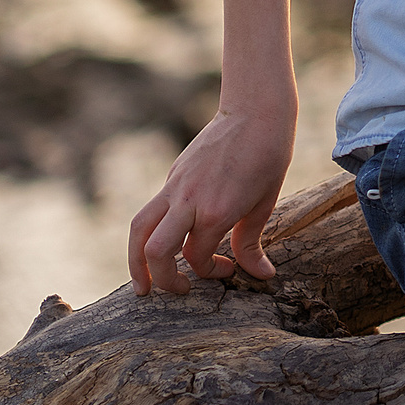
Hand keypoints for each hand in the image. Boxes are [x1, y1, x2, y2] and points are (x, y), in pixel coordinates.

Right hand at [127, 106, 296, 294]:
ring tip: (142, 285)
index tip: (226, 270)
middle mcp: (189, 201)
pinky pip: (151, 210)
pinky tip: (161, 244)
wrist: (256, 112)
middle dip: (159, 279)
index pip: (196, 257)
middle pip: (155, 250)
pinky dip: (149, 233)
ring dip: (134, 261)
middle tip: (172, 293)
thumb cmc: (269, 156)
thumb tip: (263, 276)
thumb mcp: (266, 202)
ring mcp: (176, 186)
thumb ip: (253, 242)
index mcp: (216, 211)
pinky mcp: (172, 176)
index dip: (208, 272)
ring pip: (138, 229)